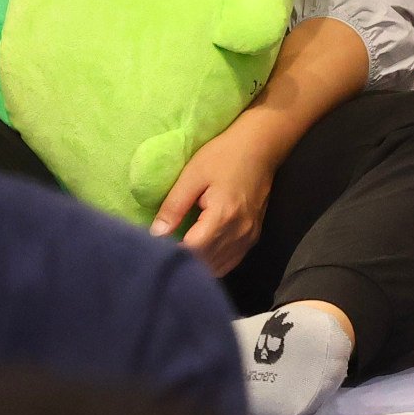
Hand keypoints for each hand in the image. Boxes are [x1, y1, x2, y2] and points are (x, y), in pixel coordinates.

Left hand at [154, 113, 283, 273]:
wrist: (260, 148)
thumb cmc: (223, 156)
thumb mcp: (191, 176)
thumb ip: (173, 207)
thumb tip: (155, 234)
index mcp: (224, 216)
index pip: (194, 250)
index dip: (172, 253)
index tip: (153, 251)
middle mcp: (240, 232)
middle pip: (208, 262)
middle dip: (183, 262)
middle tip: (160, 255)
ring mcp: (250, 236)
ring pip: (220, 266)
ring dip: (198, 266)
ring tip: (176, 257)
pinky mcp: (253, 236)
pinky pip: (232, 260)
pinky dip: (213, 263)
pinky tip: (197, 257)